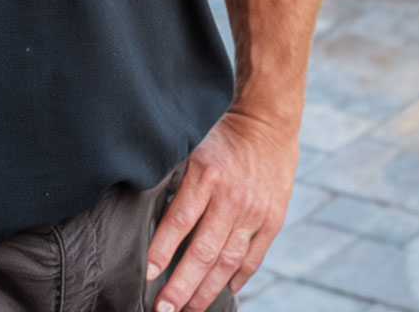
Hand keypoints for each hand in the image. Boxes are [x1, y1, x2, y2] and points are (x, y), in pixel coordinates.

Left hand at [143, 106, 300, 311]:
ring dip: (207, 290)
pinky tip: (225, 291)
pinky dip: (239, 277)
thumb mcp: (192, 149)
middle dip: (182, 286)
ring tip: (189, 309)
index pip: (179, 221)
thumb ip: (174, 181)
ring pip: (228, 261)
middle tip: (164, 310)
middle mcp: (232, 197)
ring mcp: (255, 211)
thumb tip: (145, 213)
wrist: (269, 124)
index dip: (162, 251)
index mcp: (206, 176)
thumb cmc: (221, 137)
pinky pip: (254, 256)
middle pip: (203, 251)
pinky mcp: (273, 219)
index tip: (148, 275)